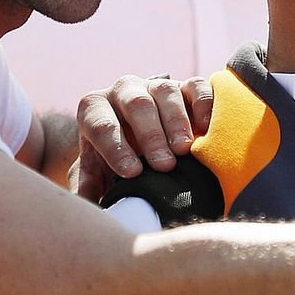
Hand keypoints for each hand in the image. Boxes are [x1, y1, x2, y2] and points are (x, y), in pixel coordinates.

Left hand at [72, 74, 213, 201]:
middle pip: (136, 104)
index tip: (132, 173)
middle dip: (150, 135)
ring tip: (185, 150)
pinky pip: (196, 86)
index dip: (116, 148)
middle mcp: (124, 90)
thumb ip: (86, 188)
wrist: (138, 142)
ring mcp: (156, 85)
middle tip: (164, 165)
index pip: (101, 124)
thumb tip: (87, 210)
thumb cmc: (113, 161)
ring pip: (166, 91)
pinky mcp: (186, 87)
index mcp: (95, 108)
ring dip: (176, 121)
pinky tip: (207, 128)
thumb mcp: (94, 174)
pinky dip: (203, 103)